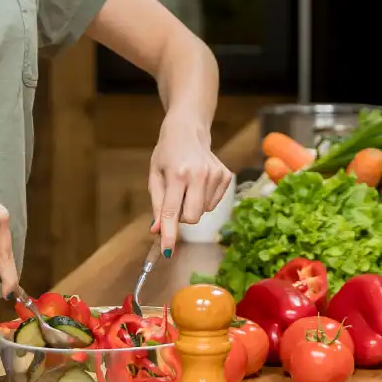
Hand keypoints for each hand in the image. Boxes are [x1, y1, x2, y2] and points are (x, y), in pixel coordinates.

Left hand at [148, 115, 234, 254]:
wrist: (188, 129)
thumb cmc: (167, 153)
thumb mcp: (155, 175)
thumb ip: (157, 204)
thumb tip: (157, 230)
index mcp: (176, 174)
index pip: (172, 211)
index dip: (169, 234)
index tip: (167, 252)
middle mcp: (198, 174)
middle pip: (192, 217)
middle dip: (181, 218)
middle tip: (175, 201)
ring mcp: (215, 175)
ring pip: (202, 212)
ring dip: (192, 206)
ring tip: (187, 186)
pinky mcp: (226, 176)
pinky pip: (213, 204)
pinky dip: (203, 200)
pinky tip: (199, 183)